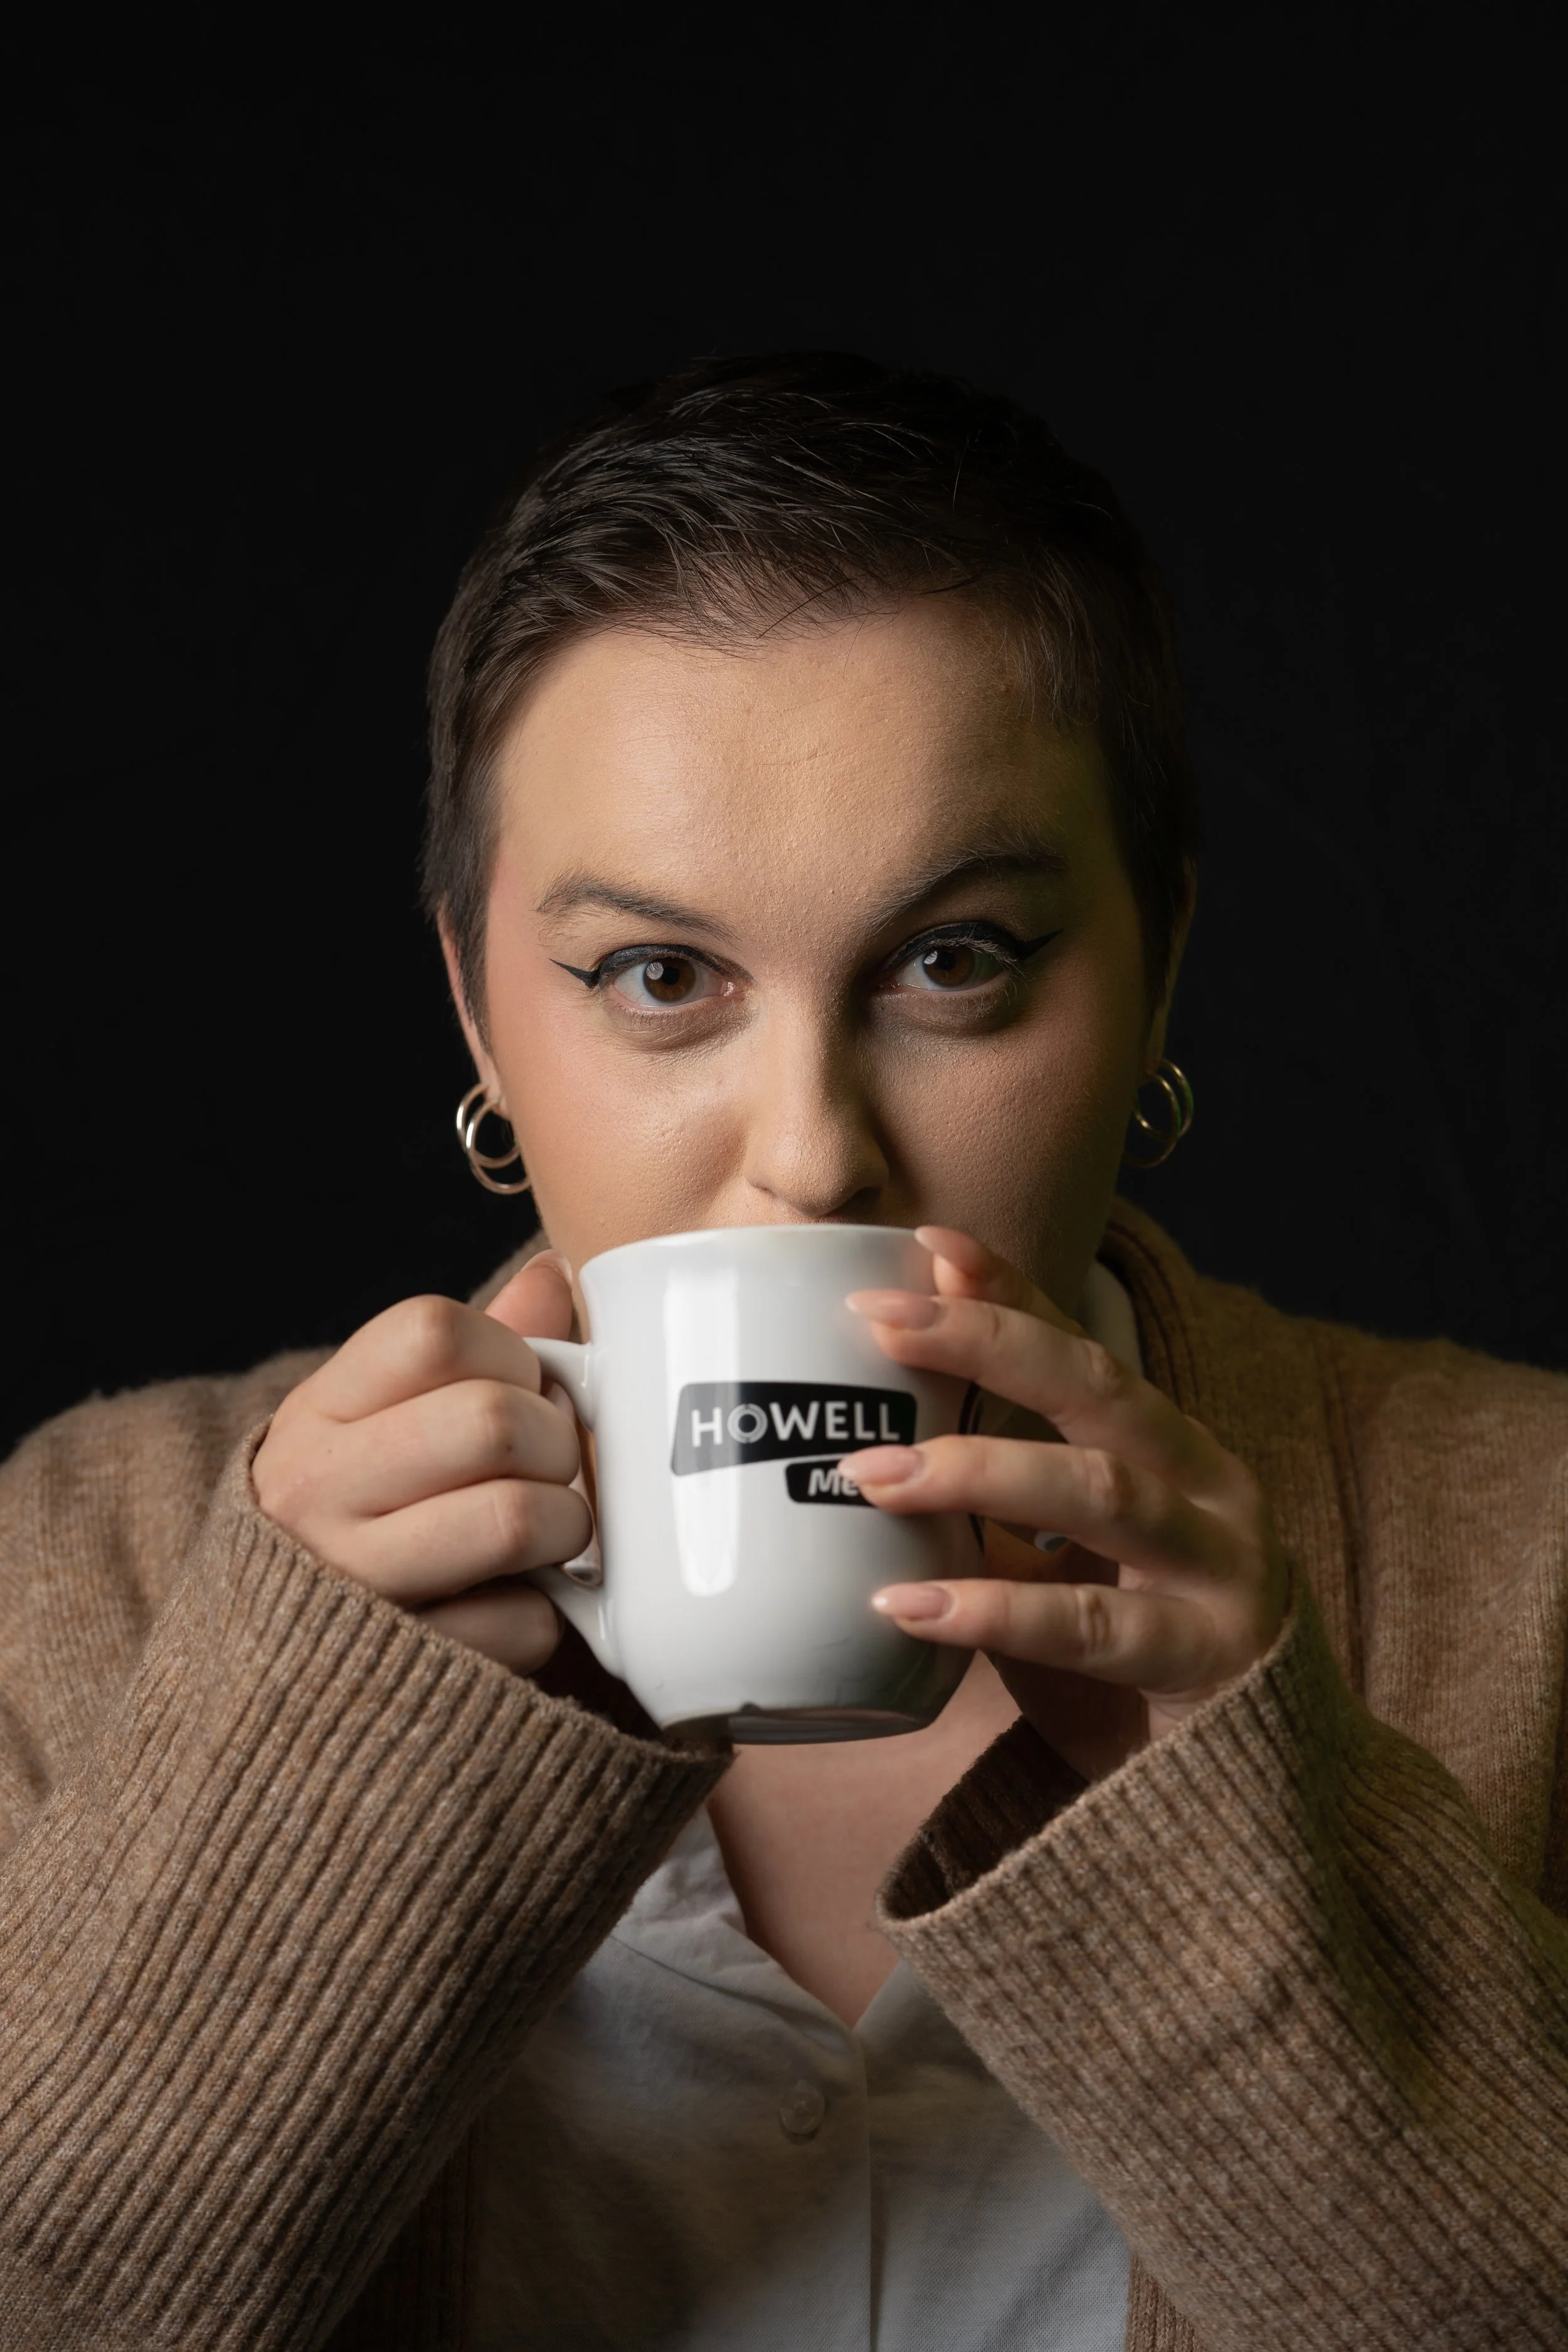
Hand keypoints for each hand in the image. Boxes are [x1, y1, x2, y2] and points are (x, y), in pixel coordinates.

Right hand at [252, 1256, 584, 1672]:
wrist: (268, 1672)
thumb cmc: (358, 1515)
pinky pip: (524, 1623)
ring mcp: (352, 1583)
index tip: (522, 1388)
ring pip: (516, 1519)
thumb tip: (554, 1272)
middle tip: (554, 1466)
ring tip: (549, 1533)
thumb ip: (473, 1348)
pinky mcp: (403, 1667)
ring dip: (565, 1525)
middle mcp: (317, 1491)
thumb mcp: (382, 1421)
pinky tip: (513, 1604)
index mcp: (318, 1413)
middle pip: (492, 1423)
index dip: (512, 1354)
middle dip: (558, 1442)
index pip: (433, 1332)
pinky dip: (546, 1616)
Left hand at [842, 1227, 1288, 1780]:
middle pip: (1098, 1388)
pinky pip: (1093, 1625)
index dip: (1011, 1291)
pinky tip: (910, 1605)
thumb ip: (995, 1507)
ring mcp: (1219, 1569)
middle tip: (880, 1321)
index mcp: (1168, 1450)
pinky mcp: (1209, 1660)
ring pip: (1103, 1489)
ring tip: (871, 1475)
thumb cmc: (1136, 1663)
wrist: (1260, 1795)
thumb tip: (867, 1440)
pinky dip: (995, 1609)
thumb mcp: (1061, 1564)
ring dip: (978, 1472)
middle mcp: (1205, 1487)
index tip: (929, 1242)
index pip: (1082, 1347)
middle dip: (989, 1342)